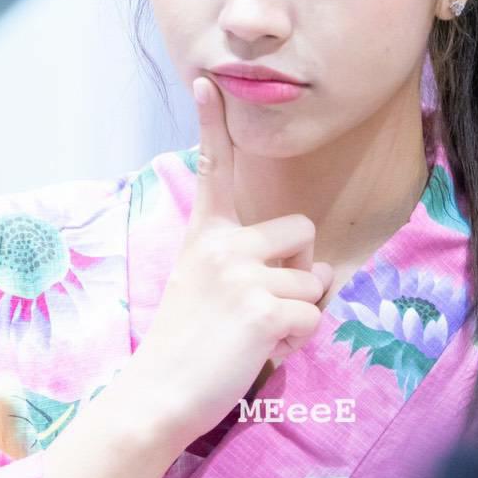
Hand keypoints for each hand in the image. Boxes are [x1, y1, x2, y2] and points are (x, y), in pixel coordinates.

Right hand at [120, 76, 333, 449]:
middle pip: (303, 233)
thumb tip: (321, 271)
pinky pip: (313, 316)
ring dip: (298, 315)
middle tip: (262, 308)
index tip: (208, 80)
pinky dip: (297, 342)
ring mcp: (242, 273)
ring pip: (314, 282)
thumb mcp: (204, 287)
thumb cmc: (185, 348)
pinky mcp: (263, 307)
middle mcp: (223, 244)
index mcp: (205, 235)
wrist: (156, 397)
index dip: (211, 122)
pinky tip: (260, 353)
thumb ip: (249, 266)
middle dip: (300, 271)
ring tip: (254, 336)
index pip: (213, 168)